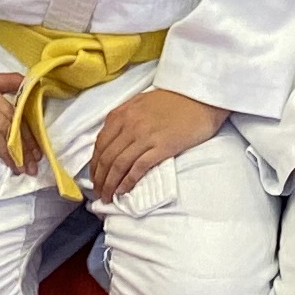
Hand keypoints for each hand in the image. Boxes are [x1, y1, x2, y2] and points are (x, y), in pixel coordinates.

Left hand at [85, 86, 224, 202]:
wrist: (200, 97)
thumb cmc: (174, 99)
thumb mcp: (141, 102)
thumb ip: (124, 117)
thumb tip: (112, 139)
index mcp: (122, 114)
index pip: (100, 144)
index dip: (94, 164)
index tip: (94, 177)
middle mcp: (129, 125)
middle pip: (106, 157)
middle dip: (99, 179)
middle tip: (98, 192)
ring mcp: (145, 136)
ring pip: (118, 165)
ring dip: (110, 184)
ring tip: (107, 197)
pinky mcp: (161, 147)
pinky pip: (138, 168)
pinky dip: (127, 181)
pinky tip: (123, 191)